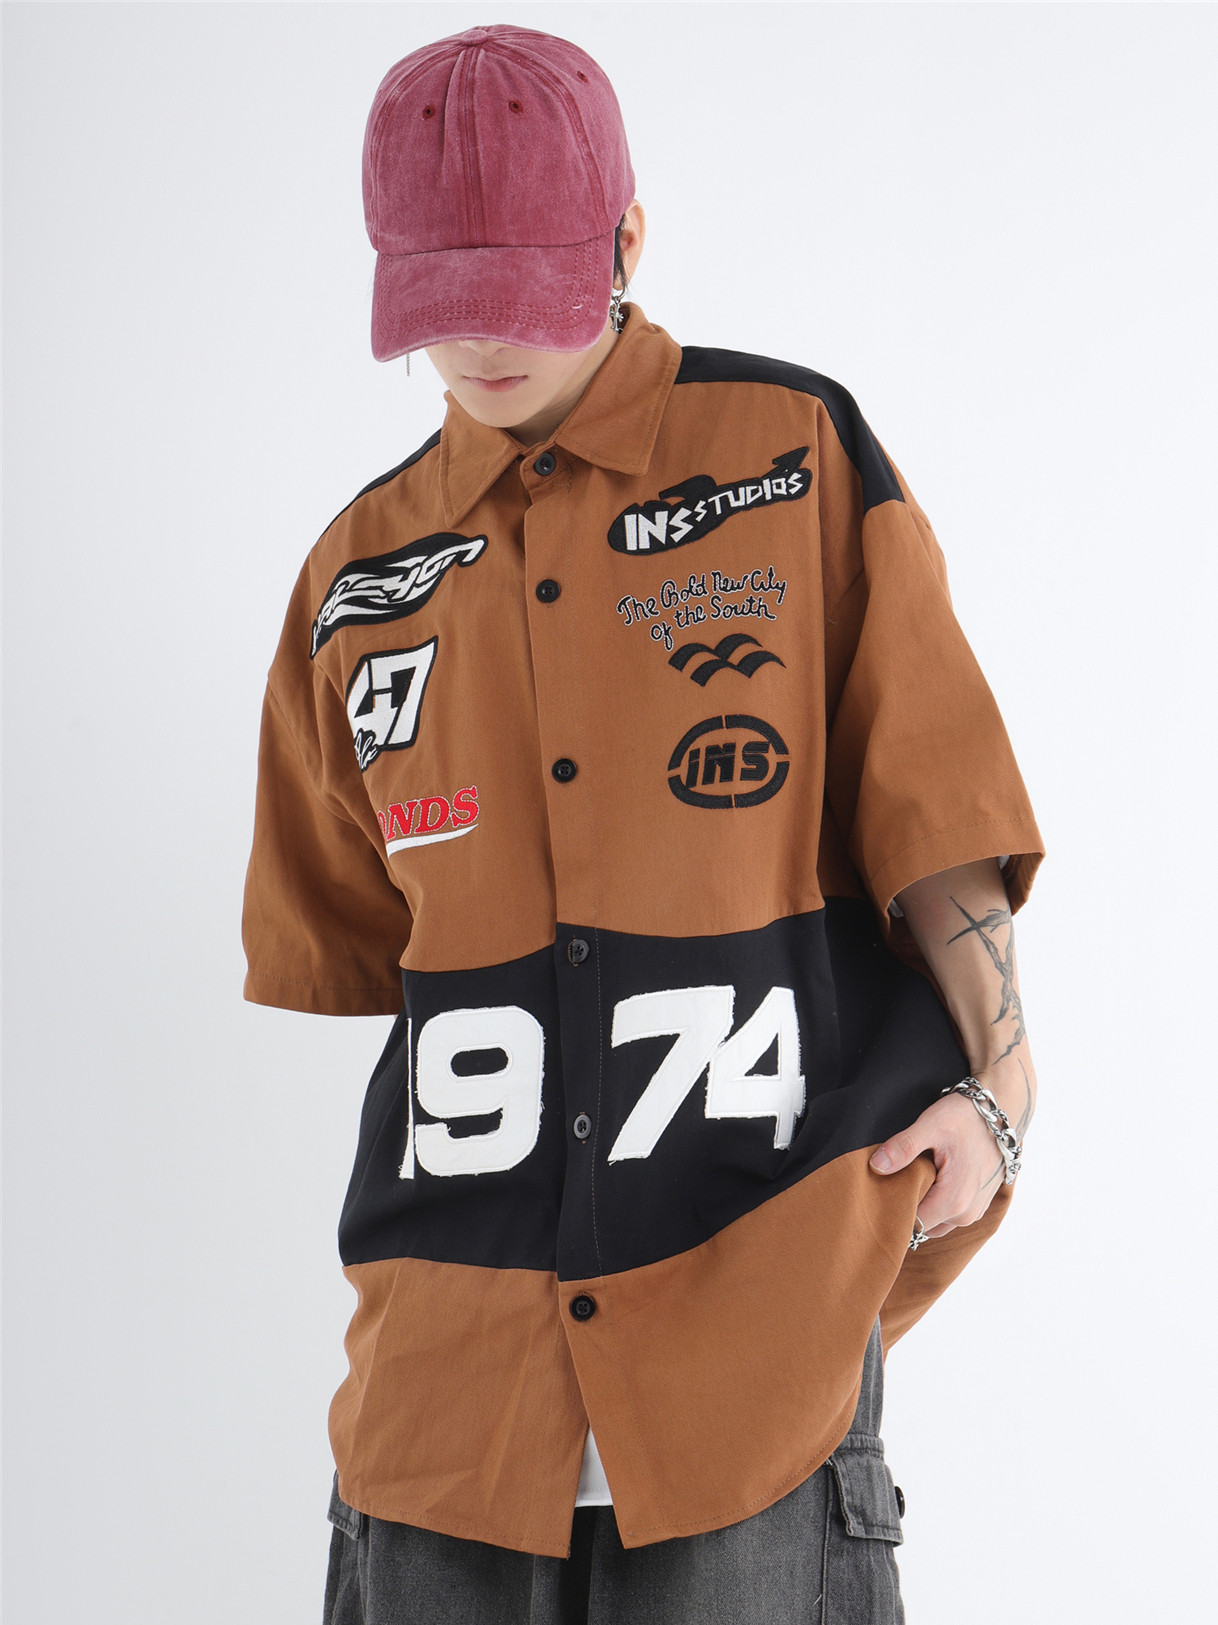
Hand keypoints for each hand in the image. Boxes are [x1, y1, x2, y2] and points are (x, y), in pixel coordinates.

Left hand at [868, 1054, 1032, 1237]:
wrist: (1003, 1111)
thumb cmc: (966, 1117)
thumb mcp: (930, 1126)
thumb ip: (902, 1148)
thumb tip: (876, 1166)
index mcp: (953, 1200)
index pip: (911, 1224)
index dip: (893, 1209)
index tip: (879, 1192)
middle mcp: (966, 1214)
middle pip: (922, 1225)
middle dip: (906, 1208)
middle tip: (891, 1181)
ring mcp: (975, 1211)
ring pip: (936, 1221)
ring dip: (922, 1206)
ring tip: (911, 1178)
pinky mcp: (979, 1204)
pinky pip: (950, 1214)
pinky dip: (937, 1202)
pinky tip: (929, 1179)